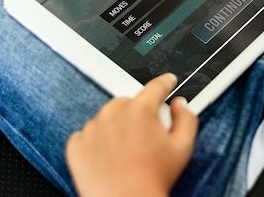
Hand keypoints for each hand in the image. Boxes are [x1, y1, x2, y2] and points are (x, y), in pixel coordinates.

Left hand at [66, 73, 198, 196]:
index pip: (155, 87)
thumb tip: (180, 104)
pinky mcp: (77, 144)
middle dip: (138, 114)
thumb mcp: (183, 147)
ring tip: (126, 153)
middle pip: (128, 103)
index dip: (165, 83)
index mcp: (141, 109)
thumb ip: (187, 118)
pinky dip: (96, 143)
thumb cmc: (153, 180)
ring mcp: (92, 128)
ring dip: (116, 127)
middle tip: (145, 138)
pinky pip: (87, 135)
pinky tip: (108, 159)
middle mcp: (114, 113)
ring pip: (107, 118)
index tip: (167, 82)